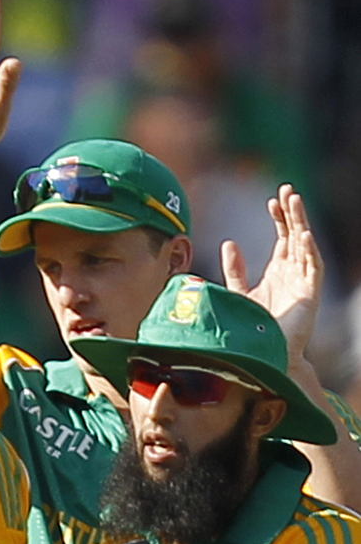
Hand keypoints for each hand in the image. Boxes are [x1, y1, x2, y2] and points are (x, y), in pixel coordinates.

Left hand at [221, 184, 321, 366]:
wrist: (267, 354)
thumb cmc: (254, 327)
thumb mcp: (238, 293)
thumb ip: (235, 270)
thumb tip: (229, 242)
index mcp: (278, 271)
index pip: (283, 237)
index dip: (279, 218)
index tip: (271, 200)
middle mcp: (293, 272)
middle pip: (295, 235)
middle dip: (292, 213)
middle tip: (287, 189)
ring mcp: (303, 281)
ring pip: (304, 245)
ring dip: (300, 223)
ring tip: (295, 200)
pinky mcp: (311, 294)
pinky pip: (312, 267)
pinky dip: (309, 250)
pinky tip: (305, 234)